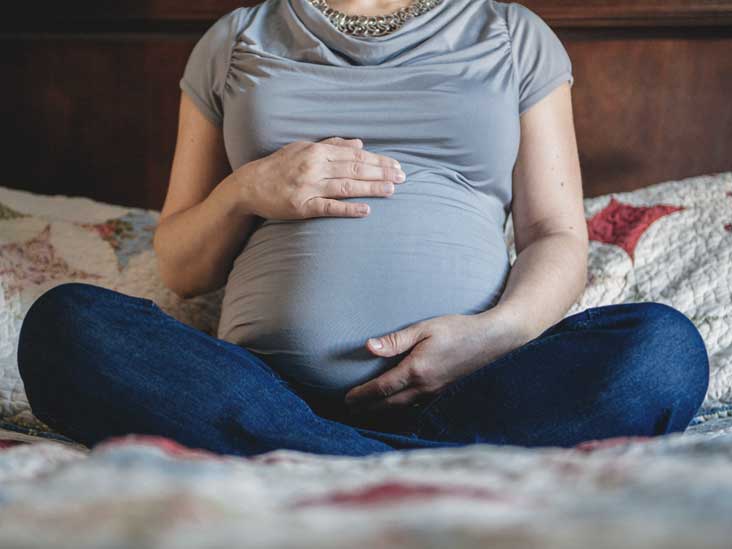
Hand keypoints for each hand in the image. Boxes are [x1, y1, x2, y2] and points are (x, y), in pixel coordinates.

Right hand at [233, 137, 405, 219]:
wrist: (249, 185)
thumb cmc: (278, 167)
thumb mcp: (303, 148)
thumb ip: (332, 145)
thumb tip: (359, 143)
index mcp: (317, 152)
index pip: (355, 156)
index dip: (377, 160)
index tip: (396, 165)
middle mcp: (314, 167)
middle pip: (354, 169)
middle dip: (381, 172)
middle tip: (403, 177)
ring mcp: (308, 187)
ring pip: (346, 186)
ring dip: (371, 188)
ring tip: (392, 190)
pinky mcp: (302, 207)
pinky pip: (329, 207)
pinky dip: (348, 208)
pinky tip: (366, 210)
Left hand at [344, 308, 532, 411]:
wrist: (494, 341)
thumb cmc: (458, 329)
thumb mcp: (425, 328)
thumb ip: (396, 339)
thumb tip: (369, 346)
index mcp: (417, 370)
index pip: (382, 389)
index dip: (362, 396)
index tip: (347, 399)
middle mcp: (425, 388)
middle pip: (389, 405)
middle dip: (368, 409)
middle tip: (349, 410)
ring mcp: (437, 394)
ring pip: (403, 409)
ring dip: (383, 413)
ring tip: (366, 413)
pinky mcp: (445, 394)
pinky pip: (418, 408)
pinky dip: (402, 411)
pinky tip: (396, 410)